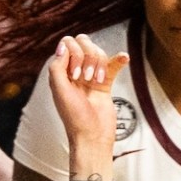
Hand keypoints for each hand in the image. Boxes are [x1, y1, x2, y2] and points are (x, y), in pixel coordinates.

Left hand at [47, 34, 123, 180]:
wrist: (92, 137)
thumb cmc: (74, 118)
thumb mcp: (59, 91)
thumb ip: (57, 66)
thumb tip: (63, 46)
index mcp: (61, 72)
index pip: (67, 44)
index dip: (74, 54)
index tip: (75, 75)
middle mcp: (74, 71)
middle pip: (83, 44)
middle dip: (87, 57)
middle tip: (86, 78)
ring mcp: (90, 76)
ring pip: (98, 53)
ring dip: (99, 64)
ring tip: (96, 81)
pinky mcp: (105, 83)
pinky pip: (113, 64)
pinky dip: (119, 59)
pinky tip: (124, 58)